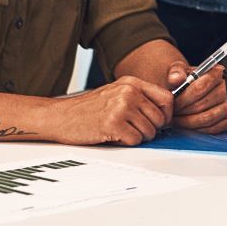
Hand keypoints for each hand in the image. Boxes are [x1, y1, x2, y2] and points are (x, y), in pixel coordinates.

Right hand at [50, 76, 172, 145]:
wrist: (59, 117)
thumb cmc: (86, 109)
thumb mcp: (115, 93)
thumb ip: (138, 98)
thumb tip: (164, 114)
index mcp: (131, 83)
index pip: (167, 99)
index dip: (167, 115)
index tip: (159, 122)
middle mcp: (128, 92)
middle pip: (160, 118)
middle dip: (150, 130)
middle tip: (134, 130)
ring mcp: (121, 107)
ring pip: (149, 131)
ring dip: (138, 137)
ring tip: (121, 132)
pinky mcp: (113, 124)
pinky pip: (135, 140)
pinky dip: (127, 143)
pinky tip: (114, 136)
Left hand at [166, 62, 226, 133]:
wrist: (208, 86)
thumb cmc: (195, 79)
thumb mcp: (186, 69)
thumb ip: (178, 71)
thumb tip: (175, 79)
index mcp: (218, 73)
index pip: (198, 89)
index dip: (182, 99)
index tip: (173, 104)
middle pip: (201, 105)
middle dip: (182, 112)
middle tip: (172, 114)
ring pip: (206, 119)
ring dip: (188, 123)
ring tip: (177, 121)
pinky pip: (213, 128)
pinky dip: (198, 129)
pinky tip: (188, 126)